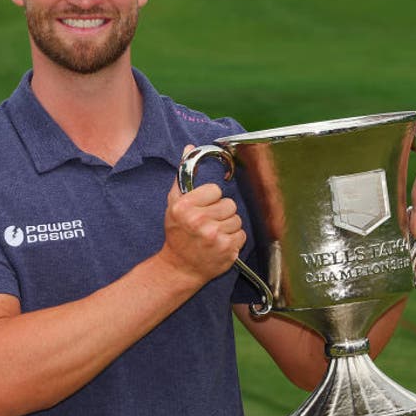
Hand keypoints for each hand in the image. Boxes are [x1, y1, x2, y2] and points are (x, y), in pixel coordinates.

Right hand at [162, 145, 246, 285]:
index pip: (215, 190)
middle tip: (208, 223)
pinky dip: (234, 240)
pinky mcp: (228, 249)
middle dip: (221, 213)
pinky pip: (242, 235)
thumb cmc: (177, 235)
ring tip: (214, 234)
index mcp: (185, 207)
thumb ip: (182, 177)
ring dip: (228, 226)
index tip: (202, 209)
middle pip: (229, 204)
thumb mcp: (173, 205)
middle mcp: (199, 221)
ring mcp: (214, 236)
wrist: (179, 268)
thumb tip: (189, 148)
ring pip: (237, 219)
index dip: (210, 200)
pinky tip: (220, 244)